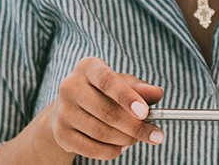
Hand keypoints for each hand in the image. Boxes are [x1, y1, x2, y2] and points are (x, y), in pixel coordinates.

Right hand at [46, 57, 164, 159]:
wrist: (67, 110)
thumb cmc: (102, 93)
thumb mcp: (122, 84)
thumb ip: (140, 88)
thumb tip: (158, 93)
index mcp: (88, 67)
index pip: (108, 81)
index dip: (127, 97)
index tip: (145, 113)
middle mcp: (70, 86)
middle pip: (107, 111)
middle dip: (136, 127)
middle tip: (156, 135)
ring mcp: (63, 111)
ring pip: (102, 132)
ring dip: (126, 140)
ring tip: (136, 139)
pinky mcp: (61, 134)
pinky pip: (93, 149)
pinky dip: (112, 151)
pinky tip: (121, 146)